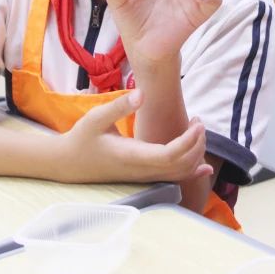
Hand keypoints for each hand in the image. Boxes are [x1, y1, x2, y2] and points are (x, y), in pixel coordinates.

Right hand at [57, 89, 213, 183]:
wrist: (69, 164)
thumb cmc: (81, 139)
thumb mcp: (95, 118)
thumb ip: (118, 107)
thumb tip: (141, 94)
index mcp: (132, 155)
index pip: (169, 155)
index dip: (188, 141)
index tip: (197, 122)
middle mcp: (141, 170)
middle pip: (181, 165)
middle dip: (197, 144)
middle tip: (198, 121)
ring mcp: (144, 177)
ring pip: (180, 173)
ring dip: (195, 153)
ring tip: (196, 130)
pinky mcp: (145, 177)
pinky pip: (173, 179)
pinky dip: (192, 172)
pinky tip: (206, 167)